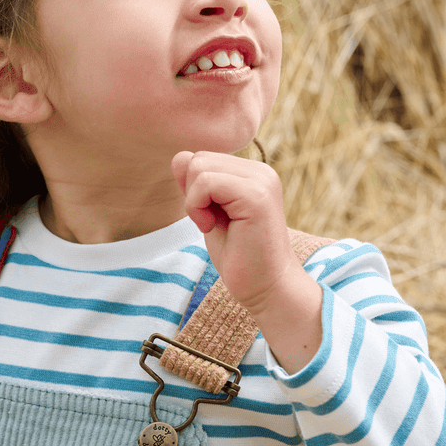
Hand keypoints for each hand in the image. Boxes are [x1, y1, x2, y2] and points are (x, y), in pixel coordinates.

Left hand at [171, 150, 297, 315]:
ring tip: (214, 225)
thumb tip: (179, 156)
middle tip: (211, 223)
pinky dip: (197, 206)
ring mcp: (261, 181)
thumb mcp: (210, 214)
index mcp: (253, 173)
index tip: (209, 217)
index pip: (202, 158)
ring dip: (194, 202)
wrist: (266, 288)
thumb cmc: (239, 257)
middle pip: (198, 159)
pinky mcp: (256, 195)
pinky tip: (211, 227)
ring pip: (199, 166)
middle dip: (192, 194)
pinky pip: (206, 182)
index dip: (193, 190)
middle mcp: (261, 171)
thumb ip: (196, 186)